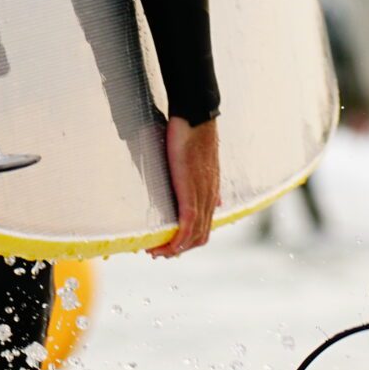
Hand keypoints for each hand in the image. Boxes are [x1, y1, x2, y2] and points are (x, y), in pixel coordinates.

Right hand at [149, 116, 219, 257]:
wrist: (196, 118)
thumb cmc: (192, 135)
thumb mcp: (198, 164)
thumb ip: (202, 184)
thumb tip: (213, 200)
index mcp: (210, 193)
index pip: (204, 227)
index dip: (187, 241)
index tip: (168, 245)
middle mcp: (210, 198)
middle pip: (200, 237)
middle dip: (178, 249)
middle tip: (158, 251)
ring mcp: (202, 195)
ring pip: (194, 235)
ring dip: (173, 248)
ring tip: (155, 251)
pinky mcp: (192, 191)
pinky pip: (188, 224)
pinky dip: (177, 240)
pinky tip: (164, 246)